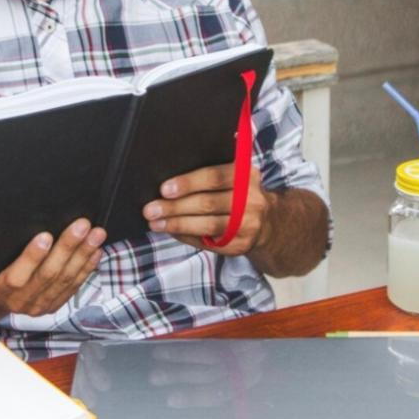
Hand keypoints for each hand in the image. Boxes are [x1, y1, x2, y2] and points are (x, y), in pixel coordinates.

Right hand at [0, 219, 106, 316]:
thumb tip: (19, 221)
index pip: (17, 276)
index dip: (32, 256)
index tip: (45, 236)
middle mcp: (20, 302)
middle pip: (48, 274)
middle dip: (68, 247)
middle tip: (81, 226)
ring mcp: (39, 306)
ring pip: (65, 280)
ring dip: (83, 255)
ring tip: (95, 235)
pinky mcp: (52, 306)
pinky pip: (73, 287)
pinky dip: (86, 268)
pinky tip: (95, 252)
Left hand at [144, 161, 272, 257]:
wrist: (267, 222)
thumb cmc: (238, 194)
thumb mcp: (234, 176)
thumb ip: (211, 173)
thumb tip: (170, 182)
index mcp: (246, 175)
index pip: (215, 177)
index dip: (188, 183)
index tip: (164, 189)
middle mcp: (251, 200)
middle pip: (208, 203)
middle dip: (175, 207)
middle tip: (151, 209)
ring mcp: (248, 225)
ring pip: (207, 225)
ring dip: (177, 224)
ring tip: (156, 222)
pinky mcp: (240, 244)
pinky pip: (208, 241)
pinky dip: (186, 236)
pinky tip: (171, 231)